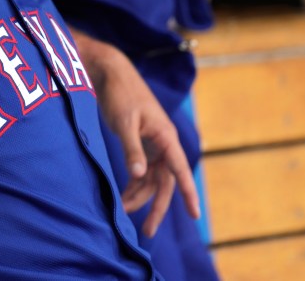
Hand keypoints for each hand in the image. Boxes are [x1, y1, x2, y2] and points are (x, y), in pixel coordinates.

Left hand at [72, 31, 199, 236]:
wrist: (110, 72)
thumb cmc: (119, 93)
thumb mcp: (124, 122)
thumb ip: (132, 149)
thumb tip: (139, 175)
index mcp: (165, 136)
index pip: (179, 170)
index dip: (188, 193)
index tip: (195, 215)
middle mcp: (163, 142)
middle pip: (164, 181)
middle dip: (156, 206)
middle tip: (148, 231)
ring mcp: (152, 142)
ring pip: (151, 177)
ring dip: (140, 195)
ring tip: (123, 212)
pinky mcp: (141, 141)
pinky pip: (143, 169)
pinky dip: (134, 182)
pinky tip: (125, 194)